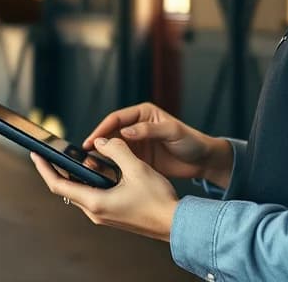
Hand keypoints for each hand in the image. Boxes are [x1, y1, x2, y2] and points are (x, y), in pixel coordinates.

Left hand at [30, 137, 179, 240]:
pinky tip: (99, 169)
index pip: (58, 186)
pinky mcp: (112, 215)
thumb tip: (101, 140)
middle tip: (53, 152)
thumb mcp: (136, 167)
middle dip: (59, 169)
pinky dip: (91, 181)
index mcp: (96, 202)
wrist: (175, 223)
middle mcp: (95, 212)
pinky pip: (93, 196)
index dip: (45, 169)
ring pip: (81, 192)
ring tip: (78, 157)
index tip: (36, 155)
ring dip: (78, 175)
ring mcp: (103, 216)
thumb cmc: (158, 199)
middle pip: (67, 189)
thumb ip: (116, 150)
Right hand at [83, 102, 232, 187]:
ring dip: (101, 155)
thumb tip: (125, 132)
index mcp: (142, 113)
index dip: (101, 129)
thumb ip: (149, 130)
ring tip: (90, 165)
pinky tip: (104, 173)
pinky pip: (120, 160)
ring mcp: (136, 143)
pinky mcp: (139, 158)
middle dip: (97, 143)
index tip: (91, 141)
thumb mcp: (172, 132)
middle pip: (110, 133)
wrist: (203, 161)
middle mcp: (136, 126)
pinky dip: (111, 166)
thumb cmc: (191, 141)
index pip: (116, 119)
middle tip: (84, 155)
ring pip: (113, 148)